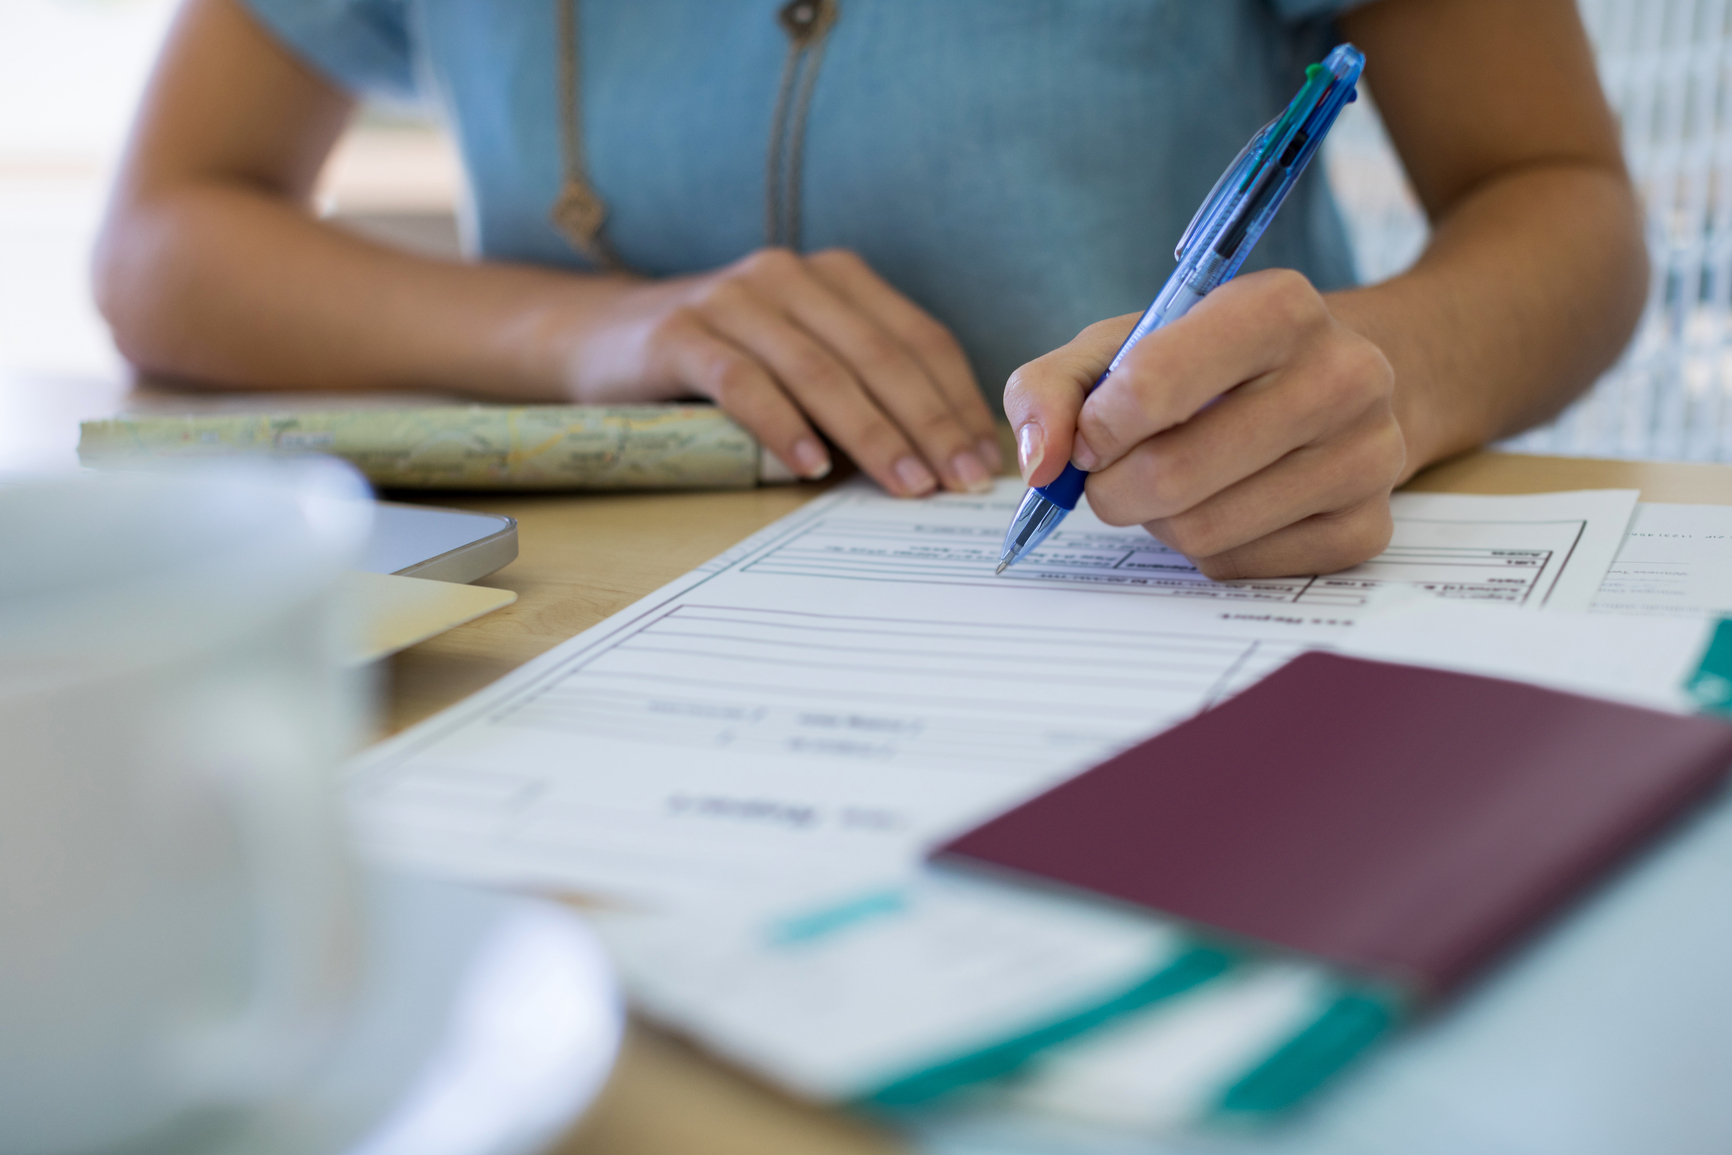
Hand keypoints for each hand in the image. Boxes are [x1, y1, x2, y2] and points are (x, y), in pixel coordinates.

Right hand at [559, 248, 1001, 495]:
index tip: (983, 461)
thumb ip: (861, 389)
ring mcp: (733, 299)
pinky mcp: (681, 334)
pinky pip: (743, 383)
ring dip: (870, 433)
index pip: (917, 338)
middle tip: (957, 482)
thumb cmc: (722, 362)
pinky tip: (812, 467)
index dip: (957, 400)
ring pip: (820, 370)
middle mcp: (790, 276)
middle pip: (879, 355)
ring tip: (904, 484)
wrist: (600, 339)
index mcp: (836, 278)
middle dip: (929, 423)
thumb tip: (941, 459)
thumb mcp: (800, 361)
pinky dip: (783, 426)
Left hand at [1004, 269, 1405, 578]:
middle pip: (1172, 473)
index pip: (1154, 381)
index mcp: (1280, 307)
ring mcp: (1368, 457)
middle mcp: (1344, 375)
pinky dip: (1208, 551)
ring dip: (1157, 522)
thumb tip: (1039, 462)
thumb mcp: (1124, 345)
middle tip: (1110, 477)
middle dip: (1113, 489)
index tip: (1090, 436)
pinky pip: (1241, 568)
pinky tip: (1224, 507)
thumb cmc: (1206, 363)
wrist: (1327, 386)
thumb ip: (1053, 387)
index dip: (1098, 425)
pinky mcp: (1367, 529)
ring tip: (1171, 486)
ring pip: (1203, 531)